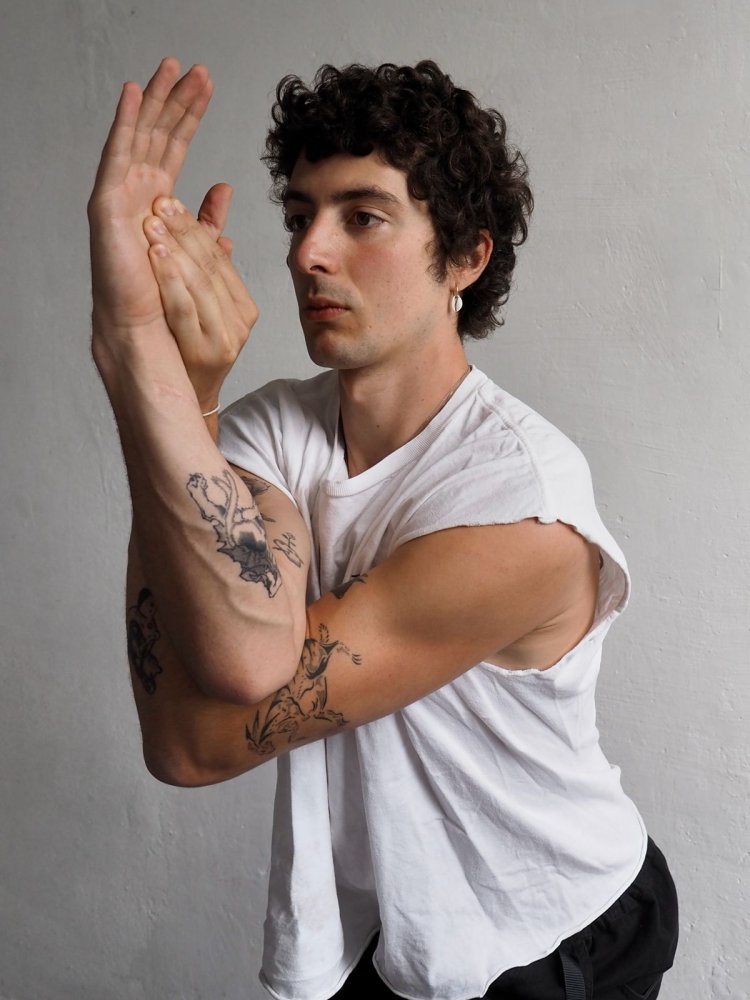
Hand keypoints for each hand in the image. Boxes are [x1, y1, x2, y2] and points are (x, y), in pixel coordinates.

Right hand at [88, 59, 212, 371]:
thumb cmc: (165, 295)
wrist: (147, 327)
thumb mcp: (196, 247)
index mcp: (154, 200)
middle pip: (157, 135)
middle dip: (175, 100)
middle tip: (195, 68)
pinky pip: (118, 154)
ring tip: (171, 67)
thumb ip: (207, 217)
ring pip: (140, 136)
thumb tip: (223, 187)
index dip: (188, 117)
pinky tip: (135, 92)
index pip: (174, 148)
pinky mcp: (109, 204)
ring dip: (155, 100)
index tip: (206, 87)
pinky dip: (125, 122)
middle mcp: (134, 192)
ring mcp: (119, 195)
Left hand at [143, 189, 257, 412]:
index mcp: (243, 304)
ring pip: (200, 285)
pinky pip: (187, 309)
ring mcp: (227, 338)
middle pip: (210, 267)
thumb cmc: (187, 339)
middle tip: (156, 205)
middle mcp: (240, 321)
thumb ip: (211, 239)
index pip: (218, 256)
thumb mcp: (200, 288)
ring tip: (151, 226)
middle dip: (182, 232)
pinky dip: (170, 281)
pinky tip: (155, 258)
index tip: (167, 200)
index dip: (193, 224)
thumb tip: (222, 188)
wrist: (184, 393)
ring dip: (175, 251)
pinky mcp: (209, 352)